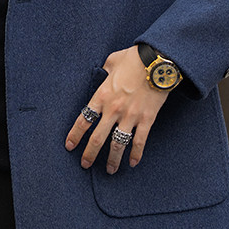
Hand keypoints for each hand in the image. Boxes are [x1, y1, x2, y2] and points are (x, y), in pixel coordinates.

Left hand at [64, 46, 170, 173]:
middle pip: (97, 138)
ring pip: (118, 144)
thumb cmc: (134, 58)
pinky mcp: (147, 119)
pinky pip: (140, 141)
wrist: (158, 60)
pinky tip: (133, 162)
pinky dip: (136, 153)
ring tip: (110, 170)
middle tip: (85, 164)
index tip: (70, 145)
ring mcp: (130, 116)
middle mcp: (114, 109)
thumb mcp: (112, 61)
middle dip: (90, 154)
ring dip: (113, 160)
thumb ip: (104, 71)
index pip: (84, 120)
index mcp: (102, 95)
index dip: (75, 135)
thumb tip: (102, 73)